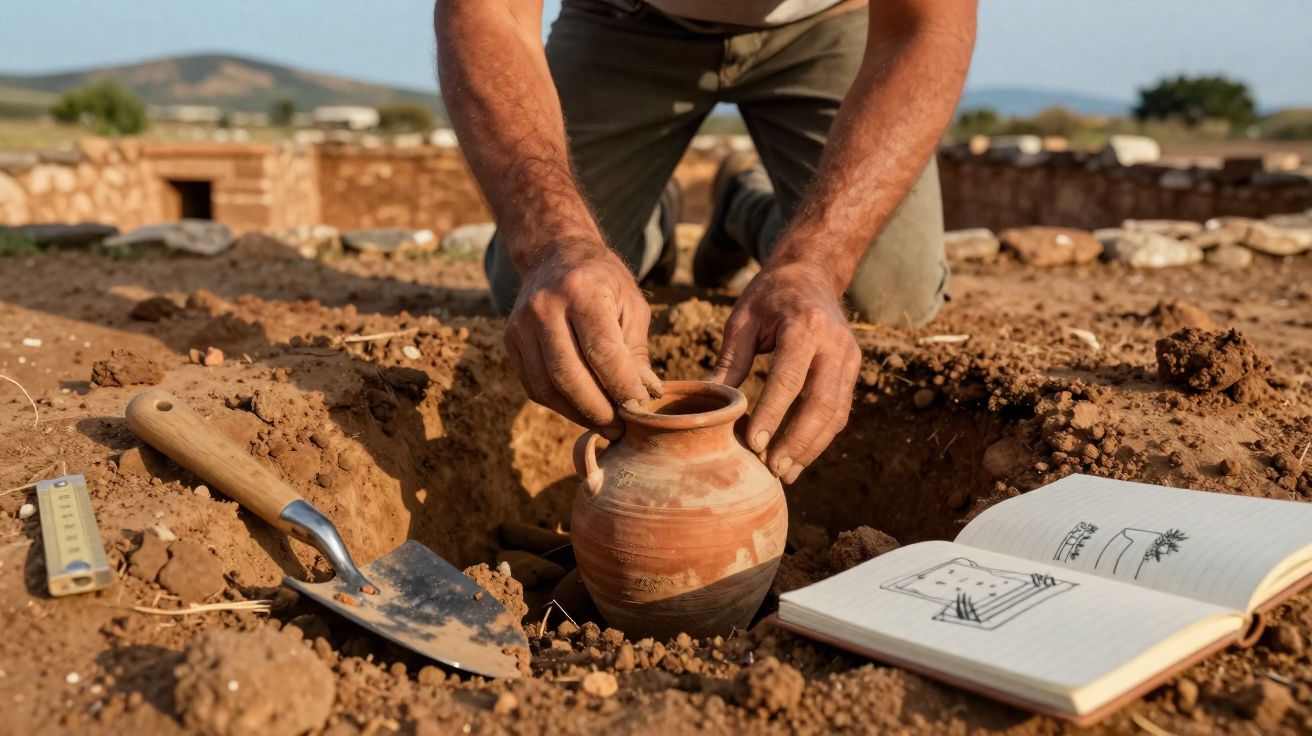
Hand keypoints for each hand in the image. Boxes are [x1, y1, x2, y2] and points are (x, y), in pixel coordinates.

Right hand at [505, 239, 660, 432]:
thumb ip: (636, 350)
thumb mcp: (631, 304)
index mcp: (582, 291)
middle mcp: (545, 307)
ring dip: (577, 413)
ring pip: (546, 386)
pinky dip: (558, 404)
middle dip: (598, 409)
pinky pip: (533, 385)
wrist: (555, 253)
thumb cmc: (603, 281)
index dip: (622, 386)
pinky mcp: (510, 340)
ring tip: (603, 422)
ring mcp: (521, 324)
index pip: (602, 352)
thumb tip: (645, 395)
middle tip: (619, 426)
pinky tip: (580, 408)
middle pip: (568, 375)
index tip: (639, 405)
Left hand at [712, 261, 860, 483]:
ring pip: (835, 413)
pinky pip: (840, 411)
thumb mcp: (743, 320)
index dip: (773, 415)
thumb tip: (712, 405)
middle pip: (820, 403)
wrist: (811, 274)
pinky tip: (800, 457)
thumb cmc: (769, 297)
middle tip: (772, 468)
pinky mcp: (853, 370)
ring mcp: (850, 358)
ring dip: (811, 447)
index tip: (755, 444)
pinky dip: (821, 438)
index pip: (789, 379)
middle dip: (797, 441)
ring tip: (785, 472)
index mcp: (805, 326)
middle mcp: (835, 343)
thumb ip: (731, 361)